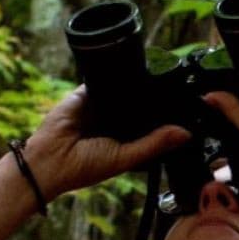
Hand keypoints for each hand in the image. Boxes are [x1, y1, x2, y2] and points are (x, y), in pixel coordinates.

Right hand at [24, 86, 191, 197]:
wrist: (50, 159)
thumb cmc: (84, 167)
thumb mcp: (125, 157)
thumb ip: (154, 144)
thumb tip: (185, 133)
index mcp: (127, 138)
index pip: (152, 123)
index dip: (167, 117)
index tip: (189, 108)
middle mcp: (115, 121)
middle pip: (141, 104)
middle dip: (155, 99)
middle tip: (179, 87)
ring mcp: (100, 105)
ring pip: (125, 90)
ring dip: (137, 85)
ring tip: (158, 76)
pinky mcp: (86, 92)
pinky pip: (103, 79)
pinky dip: (115, 76)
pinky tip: (130, 72)